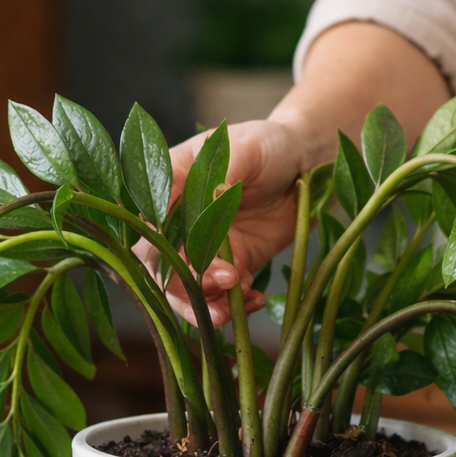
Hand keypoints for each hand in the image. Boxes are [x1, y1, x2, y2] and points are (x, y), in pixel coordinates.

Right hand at [144, 119, 305, 326]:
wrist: (306, 164)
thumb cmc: (268, 145)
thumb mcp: (245, 148)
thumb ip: (223, 173)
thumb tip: (207, 196)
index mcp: (170, 187)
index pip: (149, 225)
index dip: (162, 248)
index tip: (186, 257)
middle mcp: (181, 223)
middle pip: (161, 266)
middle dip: (185, 284)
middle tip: (222, 281)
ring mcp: (206, 248)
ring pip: (188, 289)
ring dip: (204, 305)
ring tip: (228, 311)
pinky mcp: (233, 266)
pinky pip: (224, 296)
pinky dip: (235, 306)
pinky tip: (253, 299)